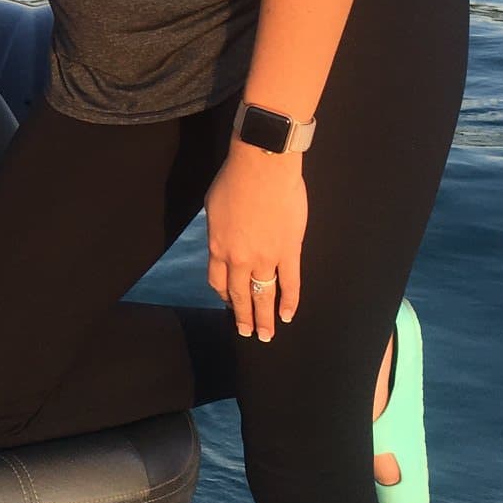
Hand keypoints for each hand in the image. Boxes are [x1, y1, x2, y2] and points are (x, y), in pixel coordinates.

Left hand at [204, 142, 307, 340]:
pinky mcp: (288, 251)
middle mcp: (239, 259)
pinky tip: (287, 315)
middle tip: (247, 332)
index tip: (229, 304)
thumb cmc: (234, 180)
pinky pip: (290, 283)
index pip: (218, 281)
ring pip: (263, 295)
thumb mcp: (213, 207)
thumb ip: (219, 230)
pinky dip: (289, 301)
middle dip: (243, 315)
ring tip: (265, 335)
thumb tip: (224, 239)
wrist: (262, 168)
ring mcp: (265, 258)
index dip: (224, 295)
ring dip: (264, 317)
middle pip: (239, 294)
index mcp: (218, 247)